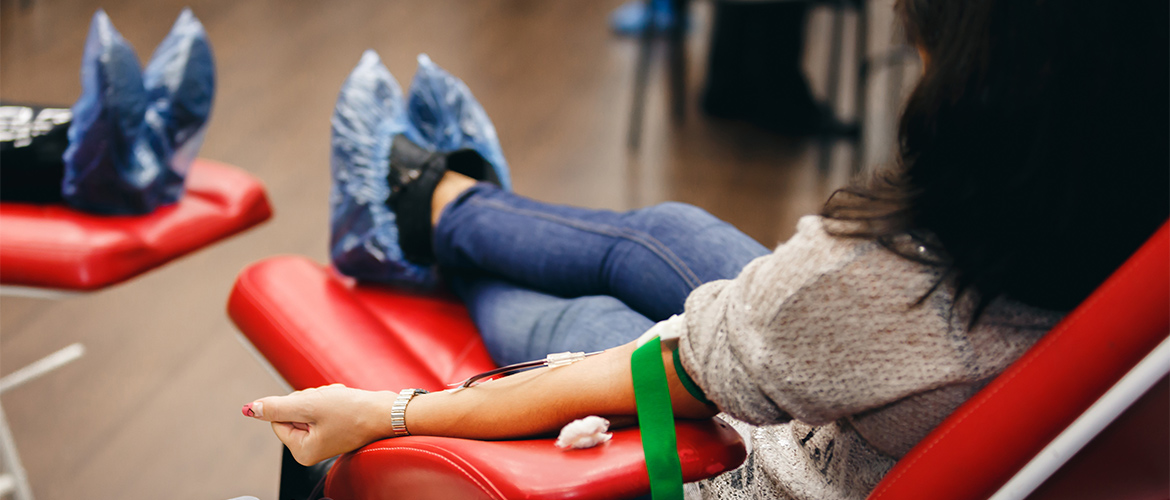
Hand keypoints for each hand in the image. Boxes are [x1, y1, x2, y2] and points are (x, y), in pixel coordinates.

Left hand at [242, 384, 396, 465]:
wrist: (387, 411)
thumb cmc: (352, 411)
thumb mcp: (308, 405)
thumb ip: (276, 407)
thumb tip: (250, 409)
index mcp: (302, 451)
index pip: (278, 419)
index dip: (295, 404)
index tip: (317, 406)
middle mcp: (311, 449)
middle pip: (293, 411)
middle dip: (310, 400)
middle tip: (330, 404)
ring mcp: (323, 439)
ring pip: (308, 406)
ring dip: (322, 397)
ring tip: (340, 403)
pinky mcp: (334, 428)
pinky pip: (322, 407)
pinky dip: (331, 399)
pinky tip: (345, 402)